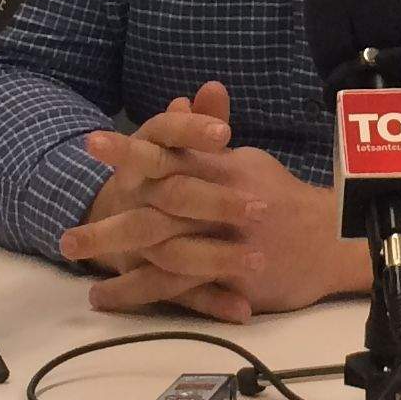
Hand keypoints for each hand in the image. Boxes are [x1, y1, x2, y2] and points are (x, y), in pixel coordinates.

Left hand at [56, 82, 366, 320]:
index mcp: (224, 169)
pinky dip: (141, 294)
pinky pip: (181, 289)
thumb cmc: (281, 199)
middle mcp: (224, 203)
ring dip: (117, 262)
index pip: (172, 153)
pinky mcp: (236, 278)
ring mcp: (230, 243)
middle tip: (67, 236)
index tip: (93, 143)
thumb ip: (207, 137)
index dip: (132, 150)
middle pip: (159, 209)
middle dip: (111, 222)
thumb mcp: (246, 161)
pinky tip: (107, 298)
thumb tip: (182, 101)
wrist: (333, 241)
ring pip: (165, 252)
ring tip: (78, 269)